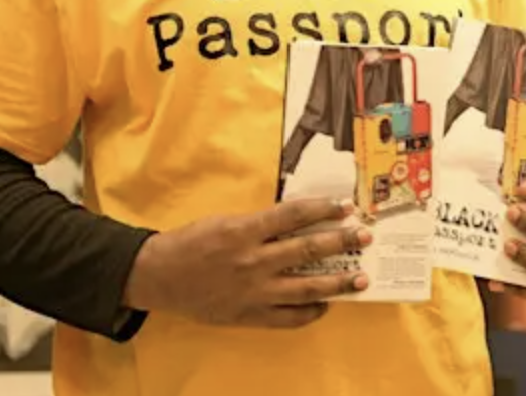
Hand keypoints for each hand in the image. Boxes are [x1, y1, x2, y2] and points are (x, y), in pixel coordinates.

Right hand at [123, 197, 372, 328]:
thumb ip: (260, 224)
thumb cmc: (193, 241)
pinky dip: (311, 312)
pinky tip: (326, 305)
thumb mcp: (225, 220)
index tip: (346, 207)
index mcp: (245, 230)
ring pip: (306, 288)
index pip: (293, 216)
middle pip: (307, 250)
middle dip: (340, 242)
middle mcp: (253, 261)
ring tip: (360, 279)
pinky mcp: (250, 316)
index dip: (323, 210)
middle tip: (364, 236)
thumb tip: (297, 221)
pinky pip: (289, 318)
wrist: (161, 276)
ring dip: (337, 283)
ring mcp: (254, 291)